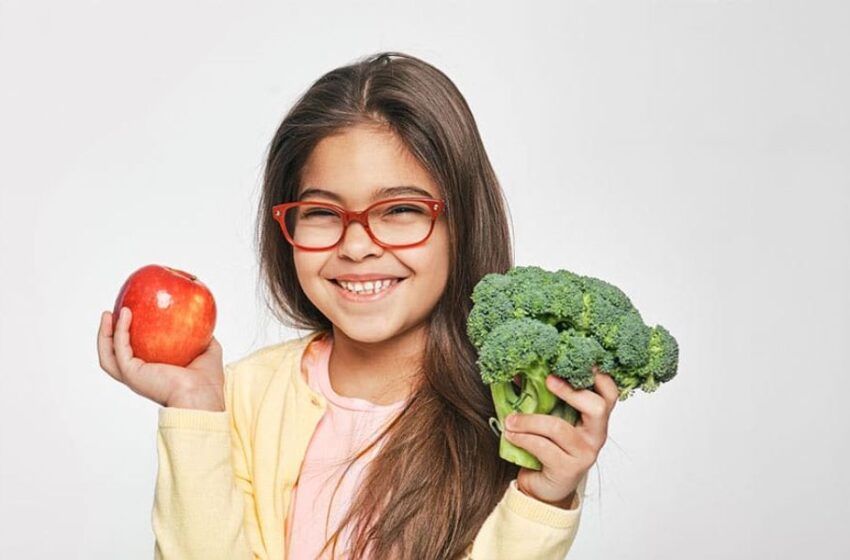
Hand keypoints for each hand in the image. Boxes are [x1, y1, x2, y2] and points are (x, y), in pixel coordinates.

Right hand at [97, 306, 225, 410]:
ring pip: (108, 355)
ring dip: (104, 334)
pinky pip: (120, 349)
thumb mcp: (208, 351)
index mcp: (154, 374)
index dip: (128, 339)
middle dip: (108, 336)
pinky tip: (125, 314)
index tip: (130, 317)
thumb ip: (204, 338)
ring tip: (107, 314)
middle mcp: (141, 377)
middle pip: (114, 356)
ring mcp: (134, 377)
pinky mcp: (132, 373)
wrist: (203, 394)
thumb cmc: (208, 380)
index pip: (134, 356)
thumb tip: (205, 323)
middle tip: (111, 314)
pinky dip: (119, 331)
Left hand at [502, 366, 617, 507]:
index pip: (610, 394)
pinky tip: (510, 434)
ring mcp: (585, 453)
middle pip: (597, 407)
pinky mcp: (568, 469)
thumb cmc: (550, 447)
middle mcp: (597, 435)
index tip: (576, 362)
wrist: (546, 487)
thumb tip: (520, 373)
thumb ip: (543, 397)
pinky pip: (543, 447)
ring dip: (529, 420)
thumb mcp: (551, 418)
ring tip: (510, 419)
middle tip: (547, 380)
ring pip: (559, 428)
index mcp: (596, 418)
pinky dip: (523, 437)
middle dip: (570, 391)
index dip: (599, 377)